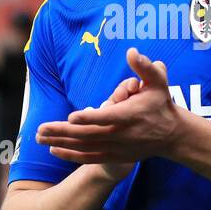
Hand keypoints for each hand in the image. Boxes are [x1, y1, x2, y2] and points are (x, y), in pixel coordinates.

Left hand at [36, 48, 185, 178]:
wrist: (171, 136)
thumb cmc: (161, 105)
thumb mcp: (158, 82)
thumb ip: (145, 67)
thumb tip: (132, 51)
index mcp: (129, 116)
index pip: (107, 118)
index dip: (90, 118)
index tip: (72, 117)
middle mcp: (120, 135)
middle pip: (87, 135)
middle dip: (62, 132)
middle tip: (40, 128)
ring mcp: (115, 148)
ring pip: (84, 147)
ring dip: (60, 142)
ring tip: (38, 137)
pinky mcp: (113, 156)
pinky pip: (88, 158)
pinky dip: (70, 155)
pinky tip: (53, 149)